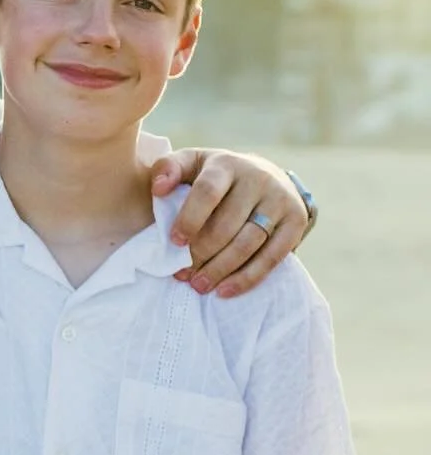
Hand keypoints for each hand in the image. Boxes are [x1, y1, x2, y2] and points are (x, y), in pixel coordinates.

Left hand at [151, 149, 309, 298]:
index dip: (190, 218)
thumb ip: (168, 169)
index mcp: (227, 165)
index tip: (175, 241)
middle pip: (227, 224)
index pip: (208, 192)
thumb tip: (158, 189)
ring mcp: (280, 200)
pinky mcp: (297, 220)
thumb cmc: (216, 176)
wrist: (265, 174)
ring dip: (221, 269)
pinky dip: (248, 278)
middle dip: (201, 253)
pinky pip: (273, 257)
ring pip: (249, 243)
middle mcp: (258, 179)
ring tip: (199, 285)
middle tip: (181, 273)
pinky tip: (225, 291)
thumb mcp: (191, 164)